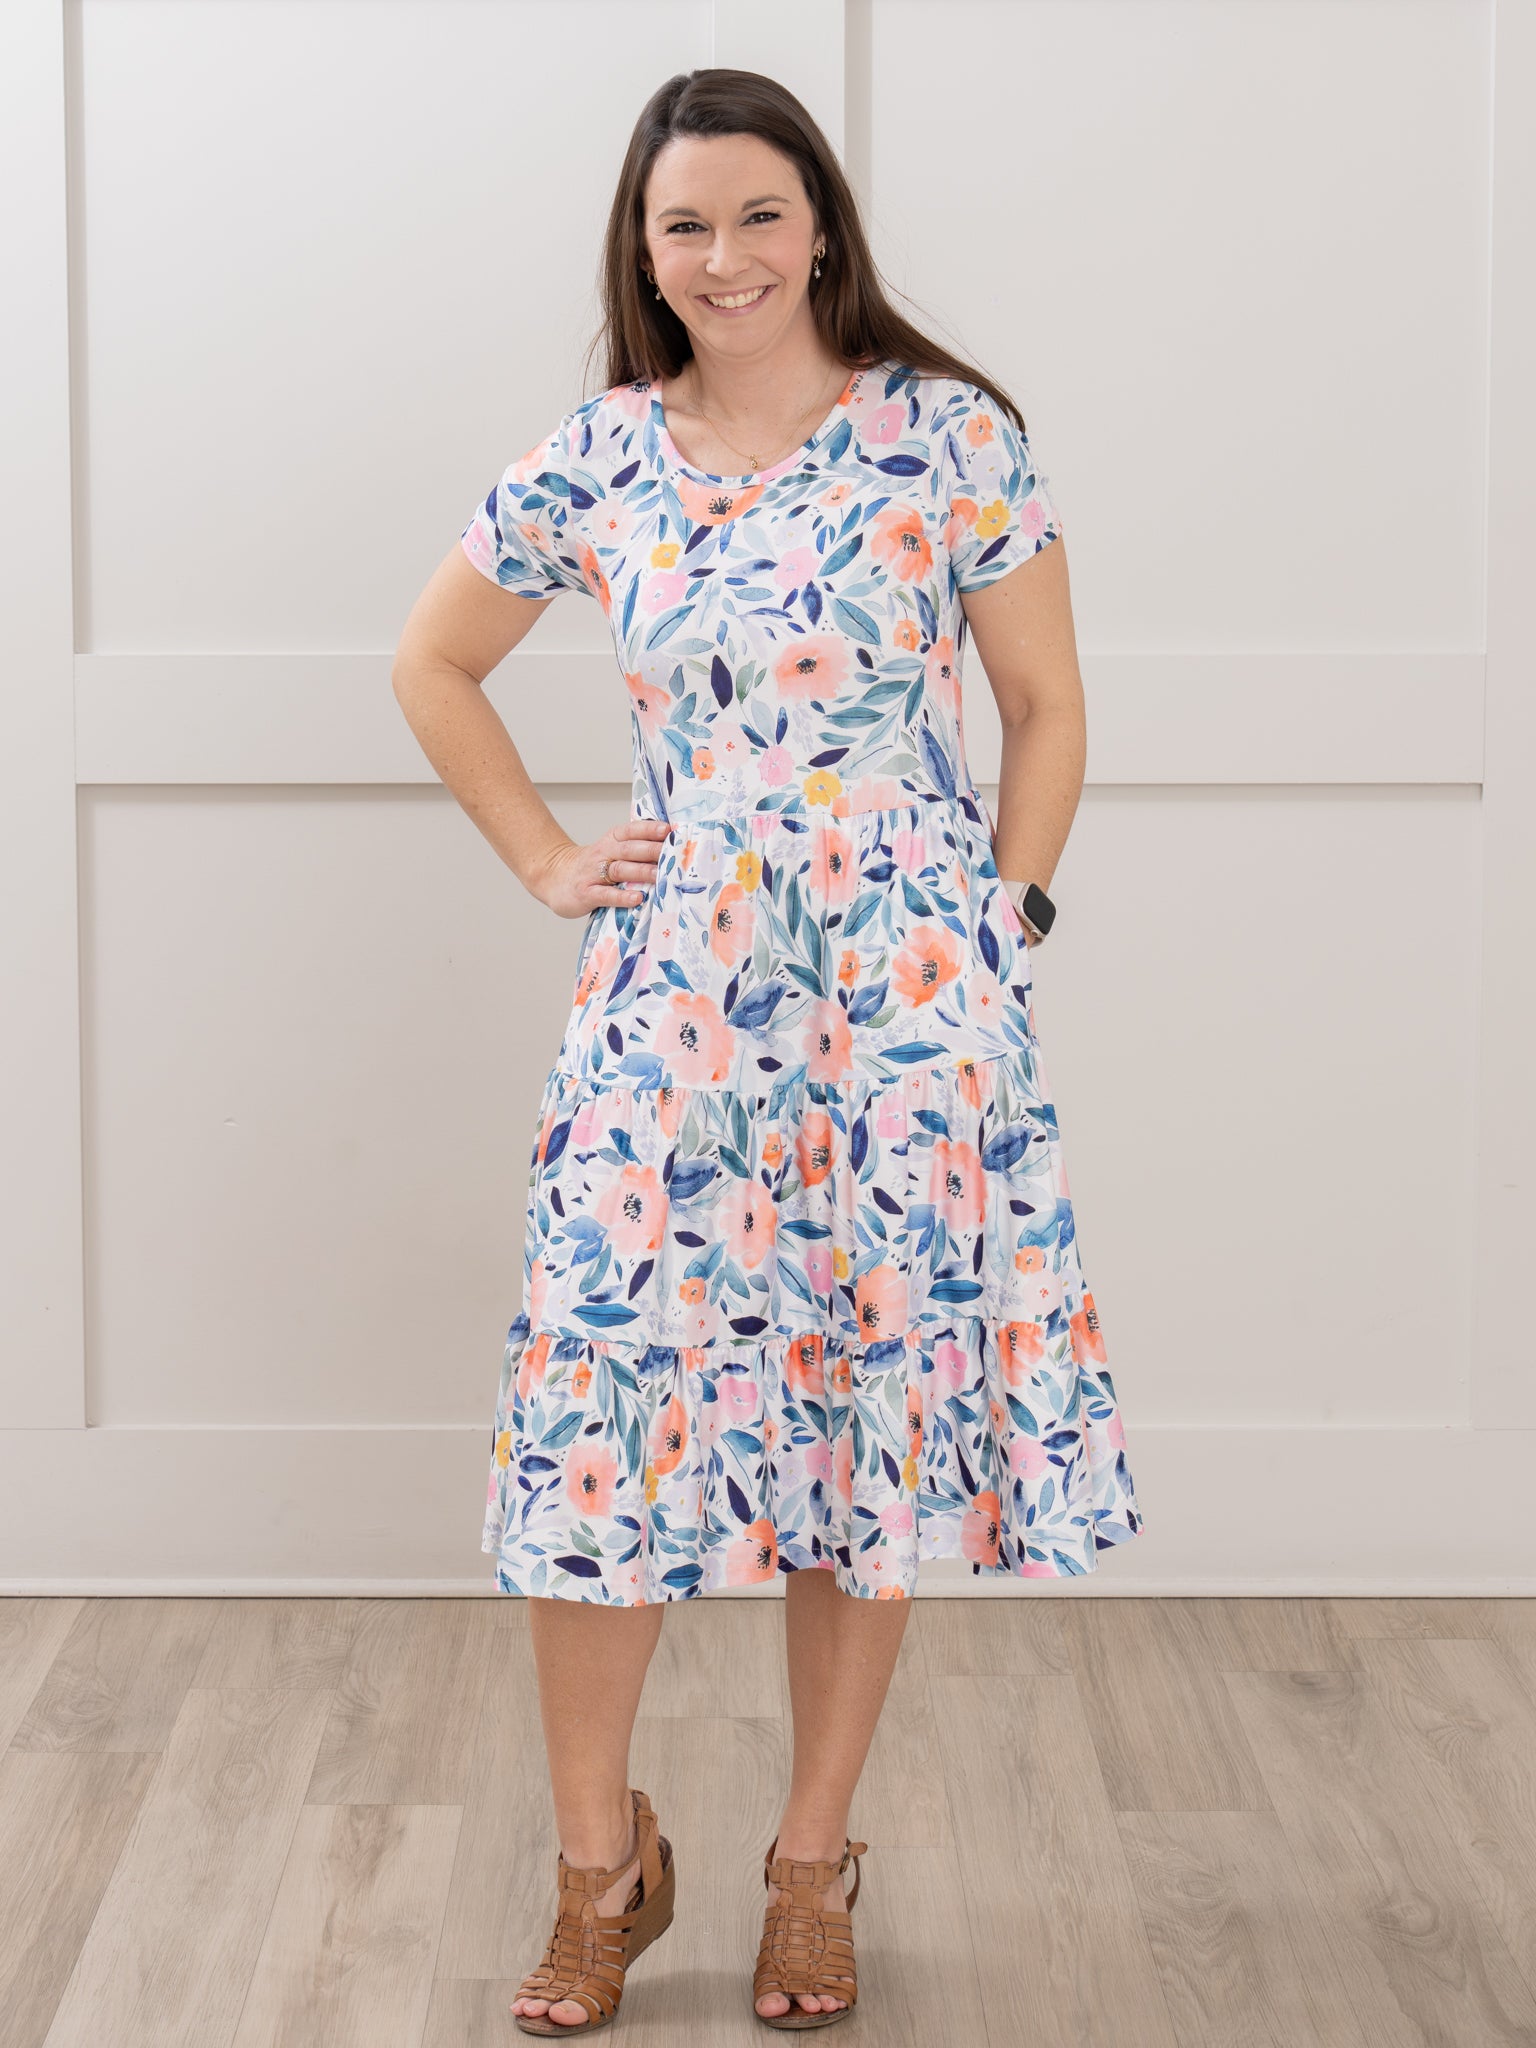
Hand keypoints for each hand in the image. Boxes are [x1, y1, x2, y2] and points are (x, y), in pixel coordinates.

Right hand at [536, 817, 673, 918]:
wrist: (554, 877)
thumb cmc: (591, 867)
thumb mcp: (609, 851)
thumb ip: (634, 850)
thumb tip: (669, 850)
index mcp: (610, 840)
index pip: (630, 831)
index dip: (648, 829)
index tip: (668, 830)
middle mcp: (602, 853)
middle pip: (629, 849)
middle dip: (651, 850)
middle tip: (672, 854)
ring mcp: (593, 874)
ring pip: (620, 869)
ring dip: (641, 871)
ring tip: (660, 875)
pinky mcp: (586, 893)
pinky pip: (606, 894)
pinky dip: (622, 897)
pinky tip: (638, 898)